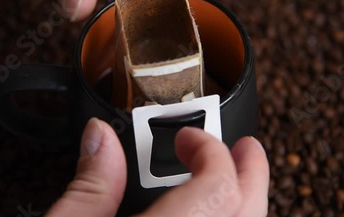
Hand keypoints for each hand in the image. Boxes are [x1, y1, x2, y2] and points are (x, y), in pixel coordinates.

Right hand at [46, 118, 268, 216]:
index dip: (209, 152)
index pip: (216, 190)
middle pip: (248, 215)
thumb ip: (90, 184)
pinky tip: (212, 210)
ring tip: (236, 176)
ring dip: (247, 200)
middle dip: (253, 175)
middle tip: (246, 149)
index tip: (188, 137)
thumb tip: (100, 135)